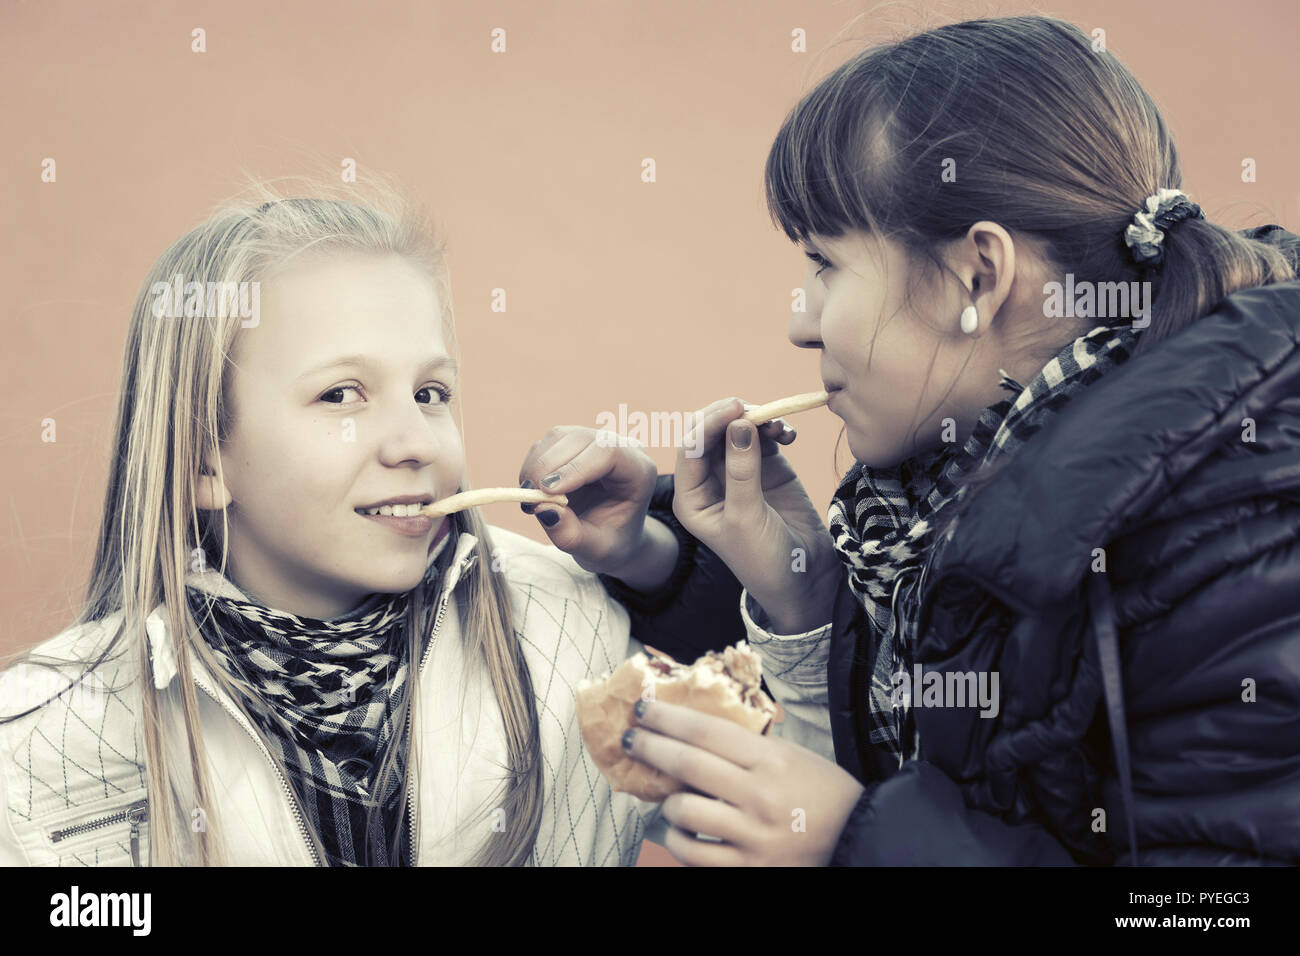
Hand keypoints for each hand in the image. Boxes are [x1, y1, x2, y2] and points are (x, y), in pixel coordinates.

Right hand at [517, 426, 672, 587]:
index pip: (608, 452)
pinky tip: (535, 491)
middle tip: (530, 500)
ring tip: (532, 498)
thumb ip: (571, 535)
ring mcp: (596, 441)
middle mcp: (621, 448)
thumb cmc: (611, 542)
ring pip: (558, 437)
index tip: (547, 492)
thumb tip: (544, 509)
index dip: (575, 467)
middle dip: (547, 467)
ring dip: (536, 466)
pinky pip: (546, 444)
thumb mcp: (596, 551)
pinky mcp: (574, 442)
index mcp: (639, 471)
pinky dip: (532, 466)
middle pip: (579, 439)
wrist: (613, 534)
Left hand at [623, 699, 864, 865]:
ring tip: (670, 797)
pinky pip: (694, 855)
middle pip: (687, 764)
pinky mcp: (747, 869)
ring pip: (684, 811)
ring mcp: (751, 836)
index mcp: (769, 760)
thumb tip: (689, 729)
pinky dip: (678, 841)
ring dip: (667, 801)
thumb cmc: (820, 789)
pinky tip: (681, 832)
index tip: (642, 710)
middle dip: (650, 747)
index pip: (705, 731)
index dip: (667, 718)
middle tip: (631, 738)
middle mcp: (758, 796)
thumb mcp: (788, 754)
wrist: (857, 837)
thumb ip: (744, 746)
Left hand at [673, 397, 839, 632]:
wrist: (805, 578)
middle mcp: (710, 481)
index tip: (736, 408)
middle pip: (712, 433)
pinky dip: (775, 428)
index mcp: (692, 498)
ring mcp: (738, 471)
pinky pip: (764, 436)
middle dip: (732, 416)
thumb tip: (739, 423)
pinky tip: (789, 435)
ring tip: (779, 426)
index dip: (710, 423)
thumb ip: (742, 471)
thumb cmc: (765, 558)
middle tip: (758, 409)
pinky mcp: (767, 467)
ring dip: (757, 419)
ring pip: (738, 429)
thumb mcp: (747, 518)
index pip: (691, 448)